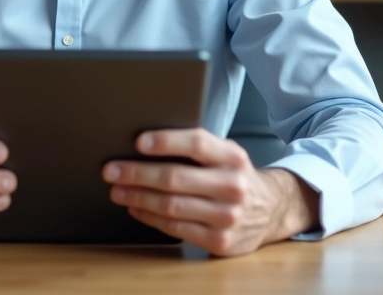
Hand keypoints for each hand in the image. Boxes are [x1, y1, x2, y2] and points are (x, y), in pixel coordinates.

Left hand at [102, 128, 319, 256]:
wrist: (271, 210)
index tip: (138, 142)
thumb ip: (196, 147)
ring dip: (137, 197)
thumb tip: (145, 143)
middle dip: (137, 174)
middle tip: (111, 170)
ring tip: (117, 190)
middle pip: (176, 178)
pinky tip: (135, 207)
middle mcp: (232, 186)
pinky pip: (176, 228)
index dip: (166, 142)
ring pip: (171, 206)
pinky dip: (150, 217)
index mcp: (232, 157)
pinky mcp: (220, 241)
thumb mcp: (226, 153)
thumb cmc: (234, 175)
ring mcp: (227, 216)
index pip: (197, 143)